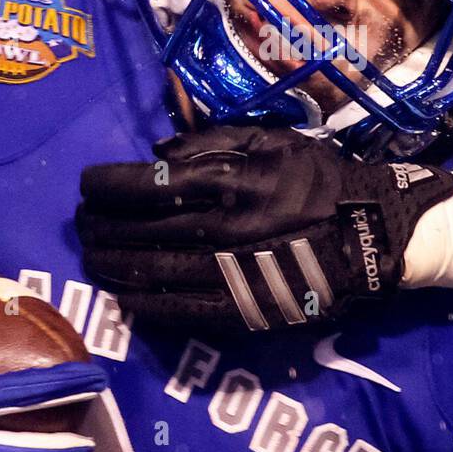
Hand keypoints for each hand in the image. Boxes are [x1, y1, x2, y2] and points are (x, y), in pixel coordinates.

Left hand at [76, 126, 452, 331]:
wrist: (371, 236)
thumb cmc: (320, 179)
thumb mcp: (275, 140)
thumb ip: (215, 140)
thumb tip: (158, 153)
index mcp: (232, 182)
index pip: (149, 185)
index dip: (108, 185)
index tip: (86, 184)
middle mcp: (224, 228)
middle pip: (141, 230)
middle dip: (101, 225)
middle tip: (80, 221)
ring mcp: (231, 274)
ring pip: (152, 272)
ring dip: (112, 264)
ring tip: (90, 256)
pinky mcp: (243, 311)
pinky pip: (181, 312)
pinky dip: (144, 305)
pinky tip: (121, 297)